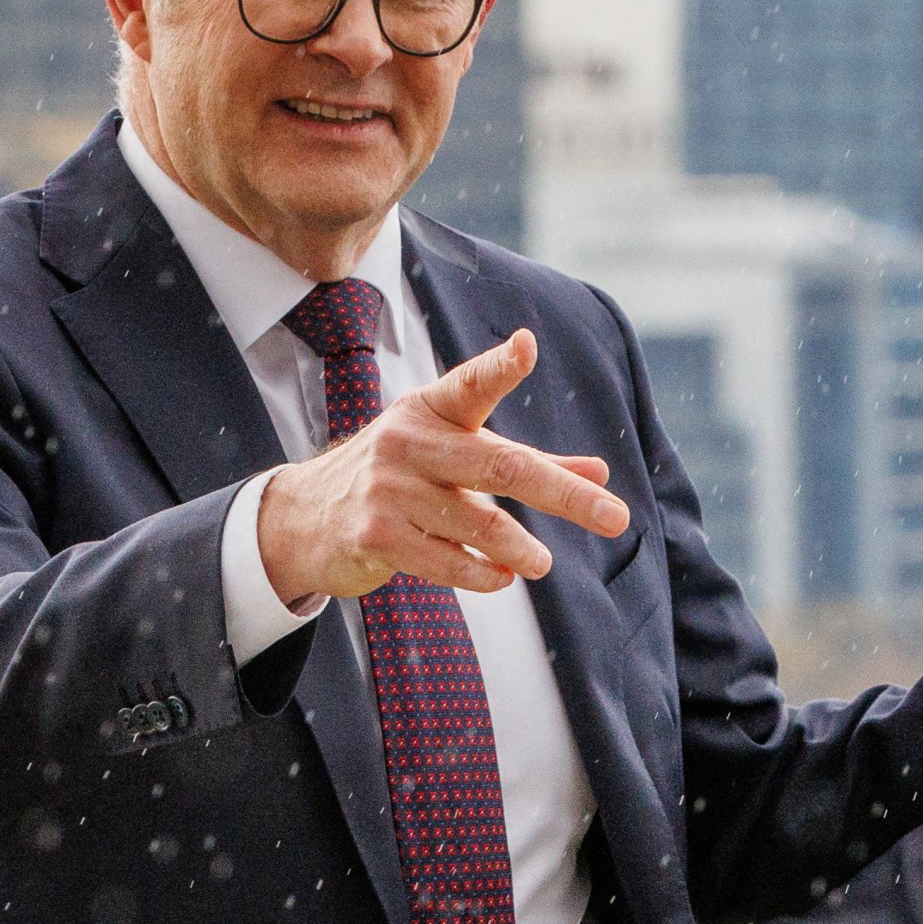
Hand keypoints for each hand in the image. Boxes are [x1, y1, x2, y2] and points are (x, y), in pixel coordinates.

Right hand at [255, 327, 629, 603]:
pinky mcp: (377, 536)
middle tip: (615, 518)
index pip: (471, 384)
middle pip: (501, 466)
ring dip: (520, 548)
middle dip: (565, 495)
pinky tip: (503, 577)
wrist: (306, 517)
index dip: (500, 366)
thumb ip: (526, 461)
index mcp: (432, 409)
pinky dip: (484, 574)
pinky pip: (446, 562)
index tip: (527, 346)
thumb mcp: (453, 453)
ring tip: (544, 563)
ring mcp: (390, 490)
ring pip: (478, 523)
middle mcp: (409, 442)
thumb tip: (599, 471)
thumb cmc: (399, 478)